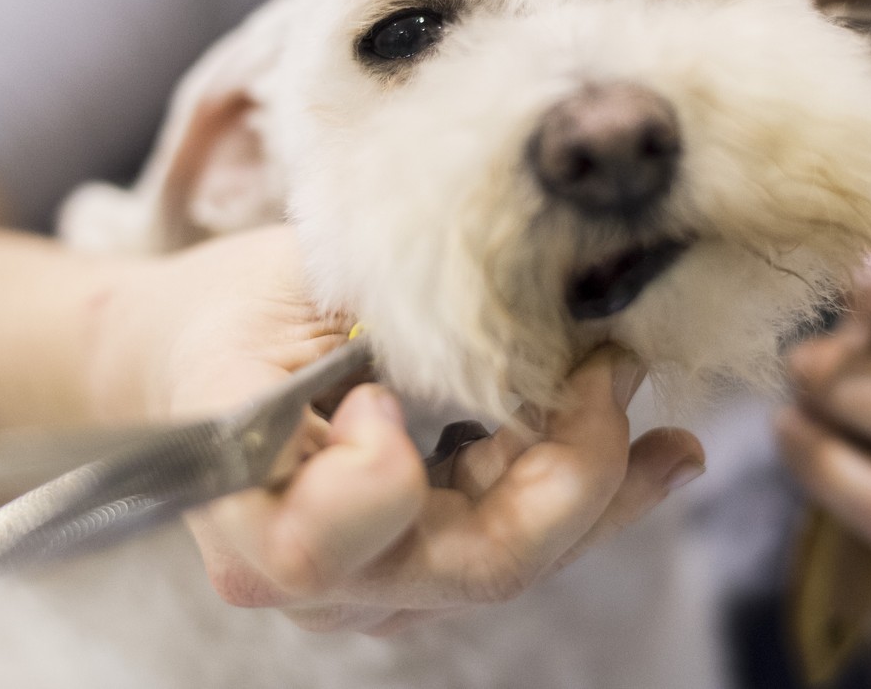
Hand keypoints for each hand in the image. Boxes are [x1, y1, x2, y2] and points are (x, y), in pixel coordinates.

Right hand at [87, 225, 704, 633]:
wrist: (196, 359)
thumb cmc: (234, 310)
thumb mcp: (289, 283)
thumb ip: (383, 314)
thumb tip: (535, 322)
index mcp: (245, 506)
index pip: (323, 545)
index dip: (378, 478)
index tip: (391, 390)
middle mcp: (313, 580)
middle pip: (470, 566)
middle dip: (571, 473)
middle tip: (614, 373)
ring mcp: (375, 587)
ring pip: (516, 562)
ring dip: (603, 490)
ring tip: (674, 436)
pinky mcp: (421, 568)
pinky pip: (519, 546)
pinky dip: (592, 499)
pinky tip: (663, 457)